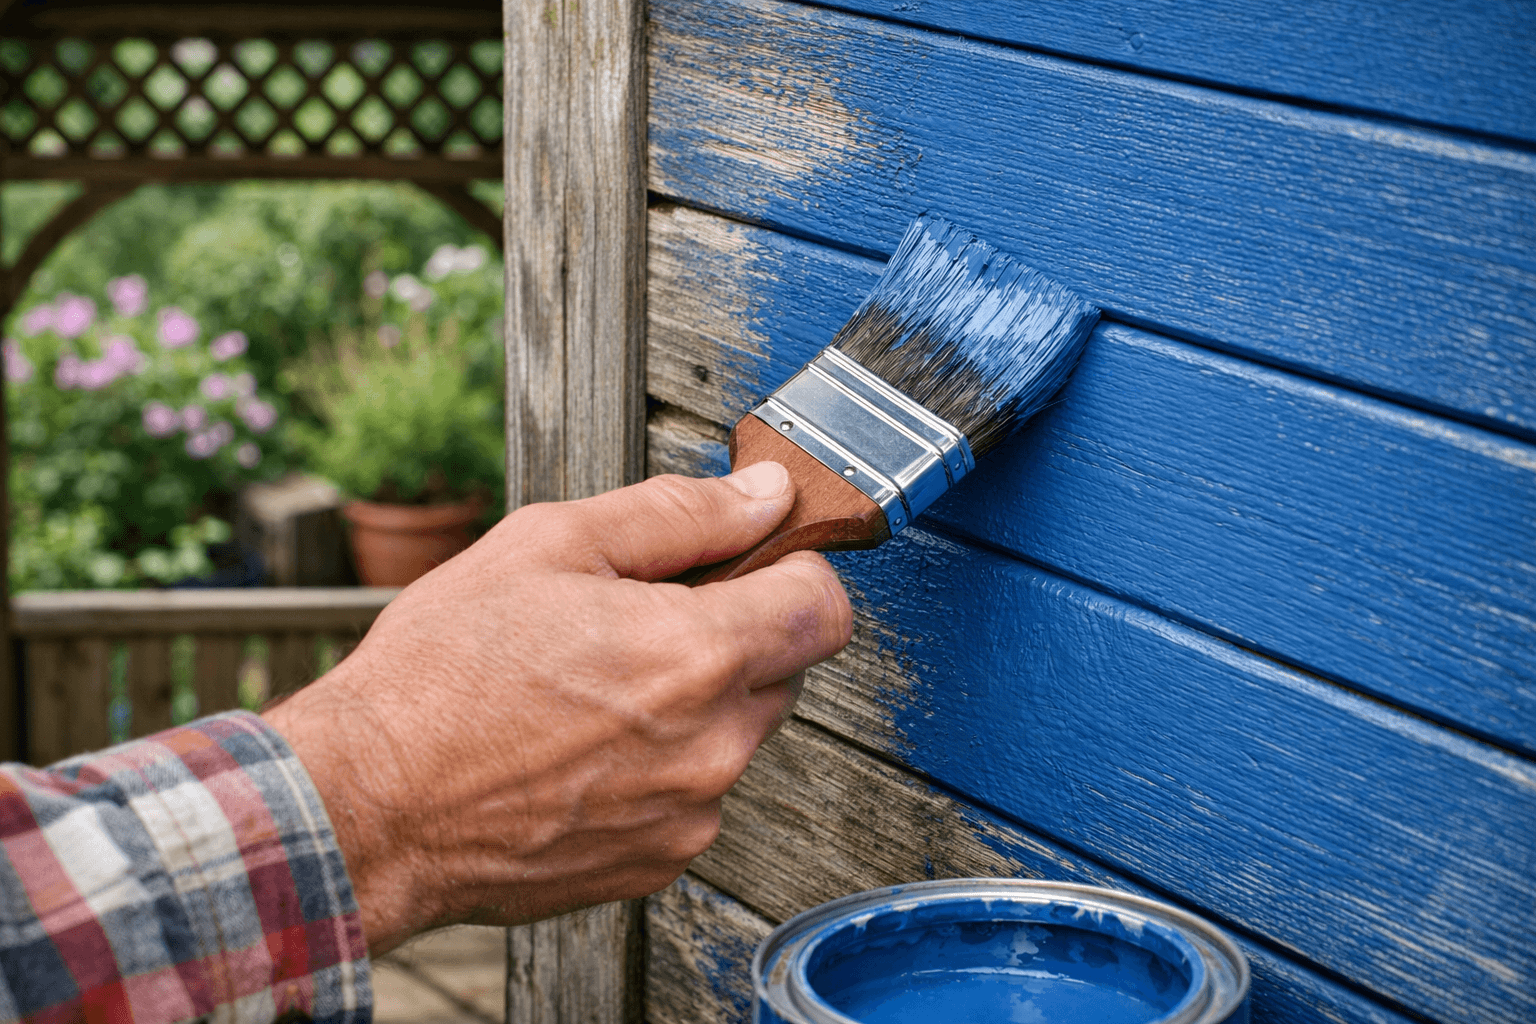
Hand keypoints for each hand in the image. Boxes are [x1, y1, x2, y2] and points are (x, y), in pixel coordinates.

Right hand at [263, 463, 851, 954]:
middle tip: (635, 622)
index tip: (749, 565)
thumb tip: (765, 494)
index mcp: (697, 655)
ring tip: (590, 690)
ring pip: (736, 733)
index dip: (792, 570)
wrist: (368, 808)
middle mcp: (713, 745)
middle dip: (732, 635)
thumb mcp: (550, 545)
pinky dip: (659, 767)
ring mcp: (689, 814)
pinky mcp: (659, 862)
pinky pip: (694, 795)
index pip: (826, 607)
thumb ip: (678, 515)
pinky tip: (580, 748)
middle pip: (784, 670)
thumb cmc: (440, 676)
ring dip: (693, 704)